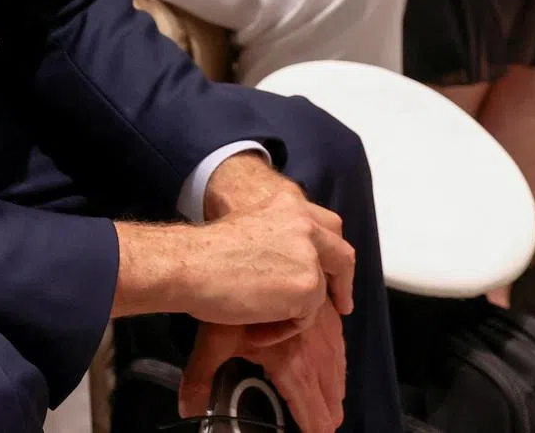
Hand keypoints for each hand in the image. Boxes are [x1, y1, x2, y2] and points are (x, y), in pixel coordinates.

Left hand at [179, 305, 346, 432]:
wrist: (229, 253)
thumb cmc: (221, 298)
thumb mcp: (212, 341)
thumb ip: (202, 379)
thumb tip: (186, 408)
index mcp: (290, 361)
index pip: (309, 404)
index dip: (315, 423)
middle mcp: (311, 344)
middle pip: (328, 385)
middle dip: (329, 405)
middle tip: (329, 421)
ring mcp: (319, 320)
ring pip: (337, 359)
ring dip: (336, 381)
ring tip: (335, 399)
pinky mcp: (321, 301)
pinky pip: (338, 333)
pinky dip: (338, 351)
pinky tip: (335, 355)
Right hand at [183, 188, 354, 327]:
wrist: (192, 265)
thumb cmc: (208, 252)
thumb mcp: (252, 227)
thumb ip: (279, 237)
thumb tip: (290, 263)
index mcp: (289, 204)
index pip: (328, 226)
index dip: (332, 253)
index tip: (330, 274)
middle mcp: (306, 223)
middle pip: (342, 255)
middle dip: (343, 282)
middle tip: (340, 303)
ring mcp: (310, 254)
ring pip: (319, 293)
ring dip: (295, 312)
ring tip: (259, 321)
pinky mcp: (309, 286)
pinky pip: (305, 318)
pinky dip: (283, 329)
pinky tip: (255, 327)